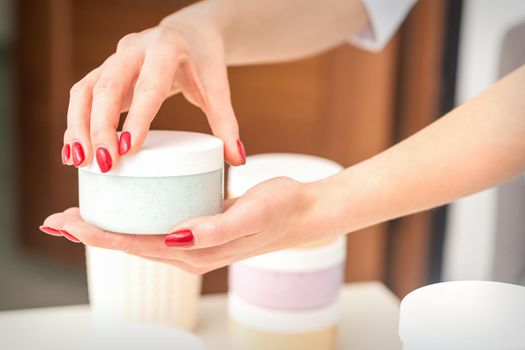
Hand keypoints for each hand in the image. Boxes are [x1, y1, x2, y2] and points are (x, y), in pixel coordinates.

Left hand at [40, 177, 335, 273]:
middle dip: (93, 233)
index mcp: (196, 252)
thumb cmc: (279, 209)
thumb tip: (176, 235)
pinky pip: (158, 227)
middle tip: (60, 219)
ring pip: (141, 237)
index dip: (99, 236)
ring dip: (109, 228)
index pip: (136, 245)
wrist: (302, 212)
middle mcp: (190, 251)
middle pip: (131, 244)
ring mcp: (194, 242)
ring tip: (82, 215)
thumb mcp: (251, 214)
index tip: (68, 224)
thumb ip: (215, 229)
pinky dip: (133, 219)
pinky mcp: (199, 228)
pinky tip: (126, 206)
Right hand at [62, 11, 244, 171]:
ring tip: (79, 162)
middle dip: (101, 127)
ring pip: (86, 90)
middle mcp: (134, 49)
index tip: (128, 149)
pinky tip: (74, 151)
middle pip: (108, 87)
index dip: (137, 117)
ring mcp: (115, 58)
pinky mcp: (104, 70)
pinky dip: (76, 123)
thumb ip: (226, 123)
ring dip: (79, 126)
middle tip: (105, 164)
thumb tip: (237, 159)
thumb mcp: (217, 88)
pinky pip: (82, 95)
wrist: (188, 34)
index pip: (149, 85)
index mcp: (166, 50)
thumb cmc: (203, 62)